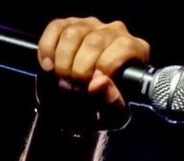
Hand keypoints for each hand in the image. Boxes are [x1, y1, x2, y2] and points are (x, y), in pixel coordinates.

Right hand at [35, 17, 150, 130]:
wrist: (85, 105)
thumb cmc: (106, 106)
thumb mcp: (113, 114)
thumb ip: (112, 102)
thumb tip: (100, 83)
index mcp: (135, 50)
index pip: (125, 46)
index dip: (108, 63)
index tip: (93, 83)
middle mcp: (115, 32)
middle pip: (95, 41)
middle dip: (81, 68)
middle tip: (74, 89)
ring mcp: (91, 25)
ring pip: (73, 34)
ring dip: (64, 61)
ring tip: (64, 82)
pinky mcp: (69, 23)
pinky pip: (56, 28)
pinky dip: (48, 48)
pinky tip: (48, 66)